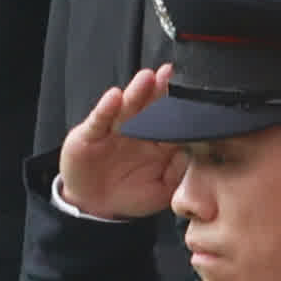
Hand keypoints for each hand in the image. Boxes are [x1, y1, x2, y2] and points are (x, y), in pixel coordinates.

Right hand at [53, 61, 180, 224]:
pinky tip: (113, 97)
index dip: (178, 106)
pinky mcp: (90, 135)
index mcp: (156, 142)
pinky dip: (105, 108)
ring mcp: (113, 131)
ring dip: (136, 92)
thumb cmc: (130, 196)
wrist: (95, 207)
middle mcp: (136, 131)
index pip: (169, 120)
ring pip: (126, 108)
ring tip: (146, 78)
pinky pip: (99, 120)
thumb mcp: (161, 191)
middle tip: (169, 73)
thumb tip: (190, 153)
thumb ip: (177, 173)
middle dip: (159, 89)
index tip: (189, 92)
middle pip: (149, 106)